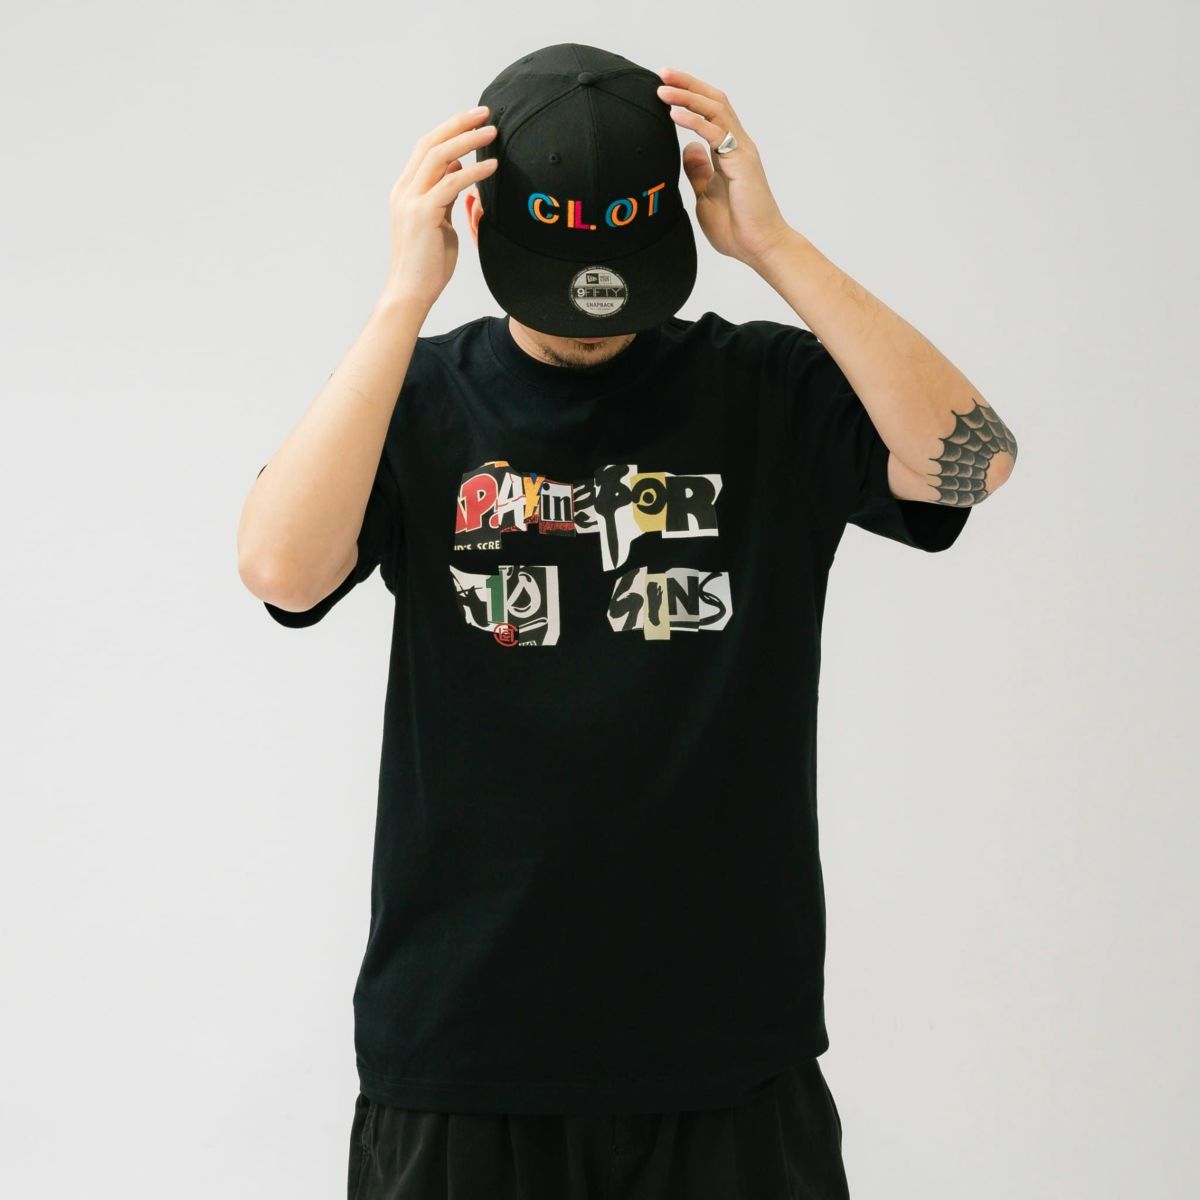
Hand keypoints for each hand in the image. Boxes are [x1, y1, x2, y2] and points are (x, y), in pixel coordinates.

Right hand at [381, 106, 498, 307]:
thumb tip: (461, 170)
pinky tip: (492, 166)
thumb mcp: (439, 221)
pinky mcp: (423, 215)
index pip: (427, 148)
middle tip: (486, 113)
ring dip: (468, 141)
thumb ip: (445, 195)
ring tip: (493, 132)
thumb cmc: (428, 263)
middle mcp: (405, 190)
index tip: (475, 119)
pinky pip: (451, 184)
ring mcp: (411, 201)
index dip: (450, 129)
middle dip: (459, 124)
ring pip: (439, 157)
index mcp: (406, 190)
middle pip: (431, 143)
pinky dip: (474, 172)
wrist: (410, 292)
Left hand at [655, 68, 793, 268]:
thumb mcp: (706, 195)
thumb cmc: (737, 228)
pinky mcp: (741, 162)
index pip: (710, 112)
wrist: (759, 247)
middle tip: (662, 73)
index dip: (689, 95)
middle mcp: (737, 145)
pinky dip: (694, 120)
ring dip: (688, 96)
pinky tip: (674, 114)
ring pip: (715, 110)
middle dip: (687, 84)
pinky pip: (715, 133)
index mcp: (728, 151)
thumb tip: (687, 150)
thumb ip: (698, 172)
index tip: (665, 86)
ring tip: (663, 88)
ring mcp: (741, 151)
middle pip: (713, 101)